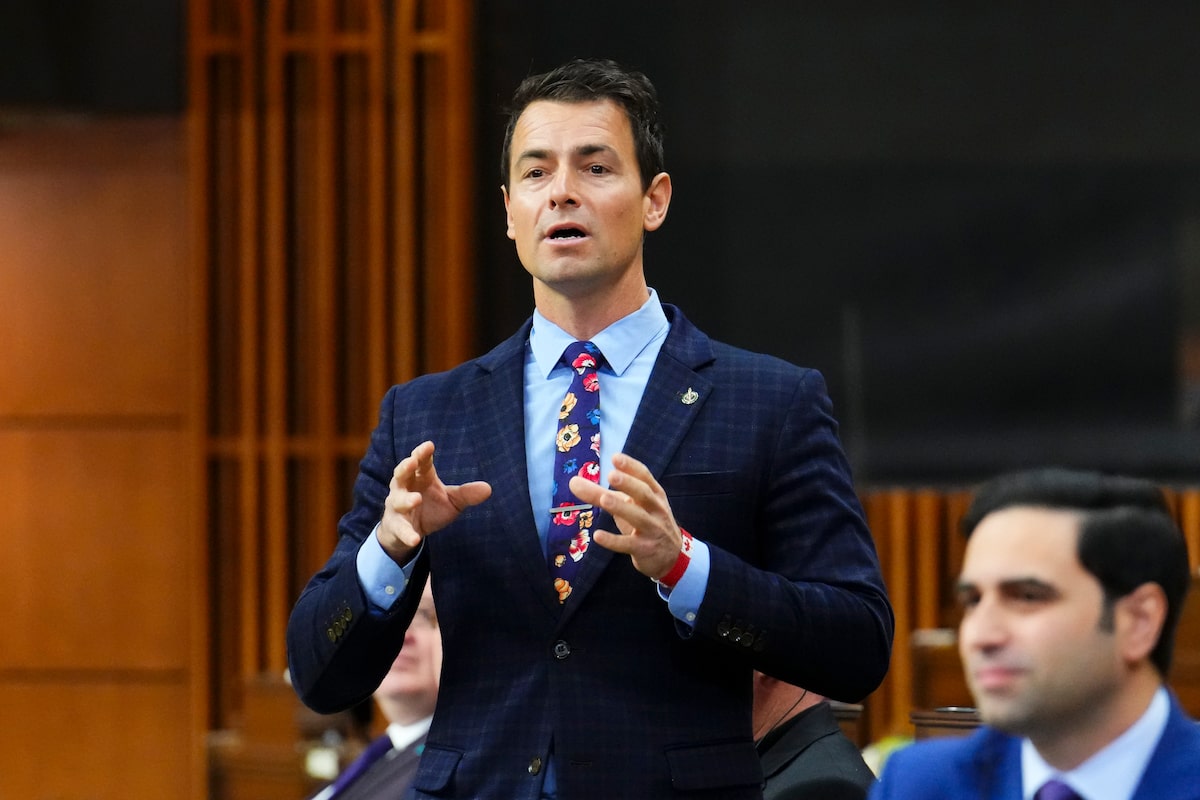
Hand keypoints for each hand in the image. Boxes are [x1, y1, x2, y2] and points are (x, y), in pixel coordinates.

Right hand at [378, 441, 491, 561]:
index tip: (429, 445)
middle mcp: (405, 488)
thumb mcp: (452, 501)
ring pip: (397, 500)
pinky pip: (399, 529)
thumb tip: (488, 488)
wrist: (410, 533)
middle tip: (412, 462)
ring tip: (416, 499)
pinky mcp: (395, 526)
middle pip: (402, 474)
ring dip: (406, 499)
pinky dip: (406, 533)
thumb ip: (466, 494)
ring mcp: (397, 507)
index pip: (421, 462)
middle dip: (405, 467)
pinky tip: (415, 539)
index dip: (423, 453)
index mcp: (421, 477)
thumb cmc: (431, 508)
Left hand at [569, 453, 682, 579]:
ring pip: (638, 517)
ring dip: (621, 507)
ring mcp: (652, 529)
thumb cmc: (646, 522)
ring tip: (604, 499)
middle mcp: (656, 509)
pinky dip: (613, 540)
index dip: (631, 467)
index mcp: (654, 494)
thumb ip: (601, 493)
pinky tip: (597, 536)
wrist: (671, 556)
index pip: (644, 476)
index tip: (615, 458)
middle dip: (628, 483)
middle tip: (611, 474)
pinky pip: (628, 544)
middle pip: (644, 493)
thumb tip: (573, 482)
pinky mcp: (644, 549)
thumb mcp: (629, 505)